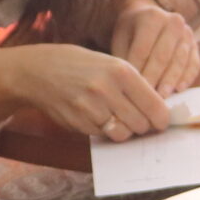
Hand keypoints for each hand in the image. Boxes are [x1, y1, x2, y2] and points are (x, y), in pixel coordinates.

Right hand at [12, 44, 171, 141]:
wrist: (38, 71)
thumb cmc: (80, 65)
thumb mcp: (110, 63)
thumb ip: (134, 85)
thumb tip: (159, 110)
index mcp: (121, 72)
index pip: (155, 107)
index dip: (161, 119)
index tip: (161, 121)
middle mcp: (107, 90)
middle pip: (142, 125)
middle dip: (143, 126)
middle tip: (137, 119)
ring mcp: (91, 108)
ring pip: (123, 134)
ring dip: (124, 131)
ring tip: (118, 119)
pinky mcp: (78, 123)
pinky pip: (103, 136)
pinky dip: (104, 131)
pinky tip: (97, 117)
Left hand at [110, 0, 199, 94]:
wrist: (149, 16)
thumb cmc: (131, 32)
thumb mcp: (121, 39)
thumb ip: (125, 59)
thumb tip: (130, 85)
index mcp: (151, 17)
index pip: (143, 50)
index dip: (138, 72)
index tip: (132, 90)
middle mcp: (173, 21)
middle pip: (162, 56)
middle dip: (154, 79)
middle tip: (147, 98)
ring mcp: (187, 33)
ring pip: (179, 61)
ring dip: (170, 81)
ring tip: (162, 97)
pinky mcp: (195, 45)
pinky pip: (194, 64)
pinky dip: (187, 78)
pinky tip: (179, 90)